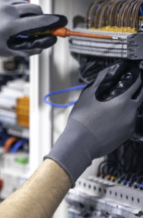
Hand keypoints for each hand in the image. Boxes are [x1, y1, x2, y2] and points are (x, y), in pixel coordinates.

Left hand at [0, 0, 66, 57]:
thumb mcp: (7, 50)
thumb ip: (29, 47)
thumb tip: (50, 42)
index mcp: (9, 26)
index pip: (39, 22)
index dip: (53, 22)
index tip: (63, 21)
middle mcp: (6, 10)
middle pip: (35, 8)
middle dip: (37, 17)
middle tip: (31, 25)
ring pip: (24, 3)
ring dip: (23, 12)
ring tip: (8, 21)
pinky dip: (12, 5)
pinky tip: (1, 13)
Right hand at [45, 66, 142, 184]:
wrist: (80, 144)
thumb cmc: (82, 121)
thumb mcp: (87, 97)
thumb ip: (99, 82)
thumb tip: (105, 72)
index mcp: (122, 101)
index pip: (136, 84)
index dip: (136, 78)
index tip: (135, 76)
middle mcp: (130, 112)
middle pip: (140, 97)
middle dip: (137, 91)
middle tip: (130, 89)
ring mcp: (130, 125)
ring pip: (134, 112)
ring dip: (129, 107)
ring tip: (117, 107)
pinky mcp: (127, 136)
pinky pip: (129, 123)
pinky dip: (124, 119)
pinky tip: (113, 120)